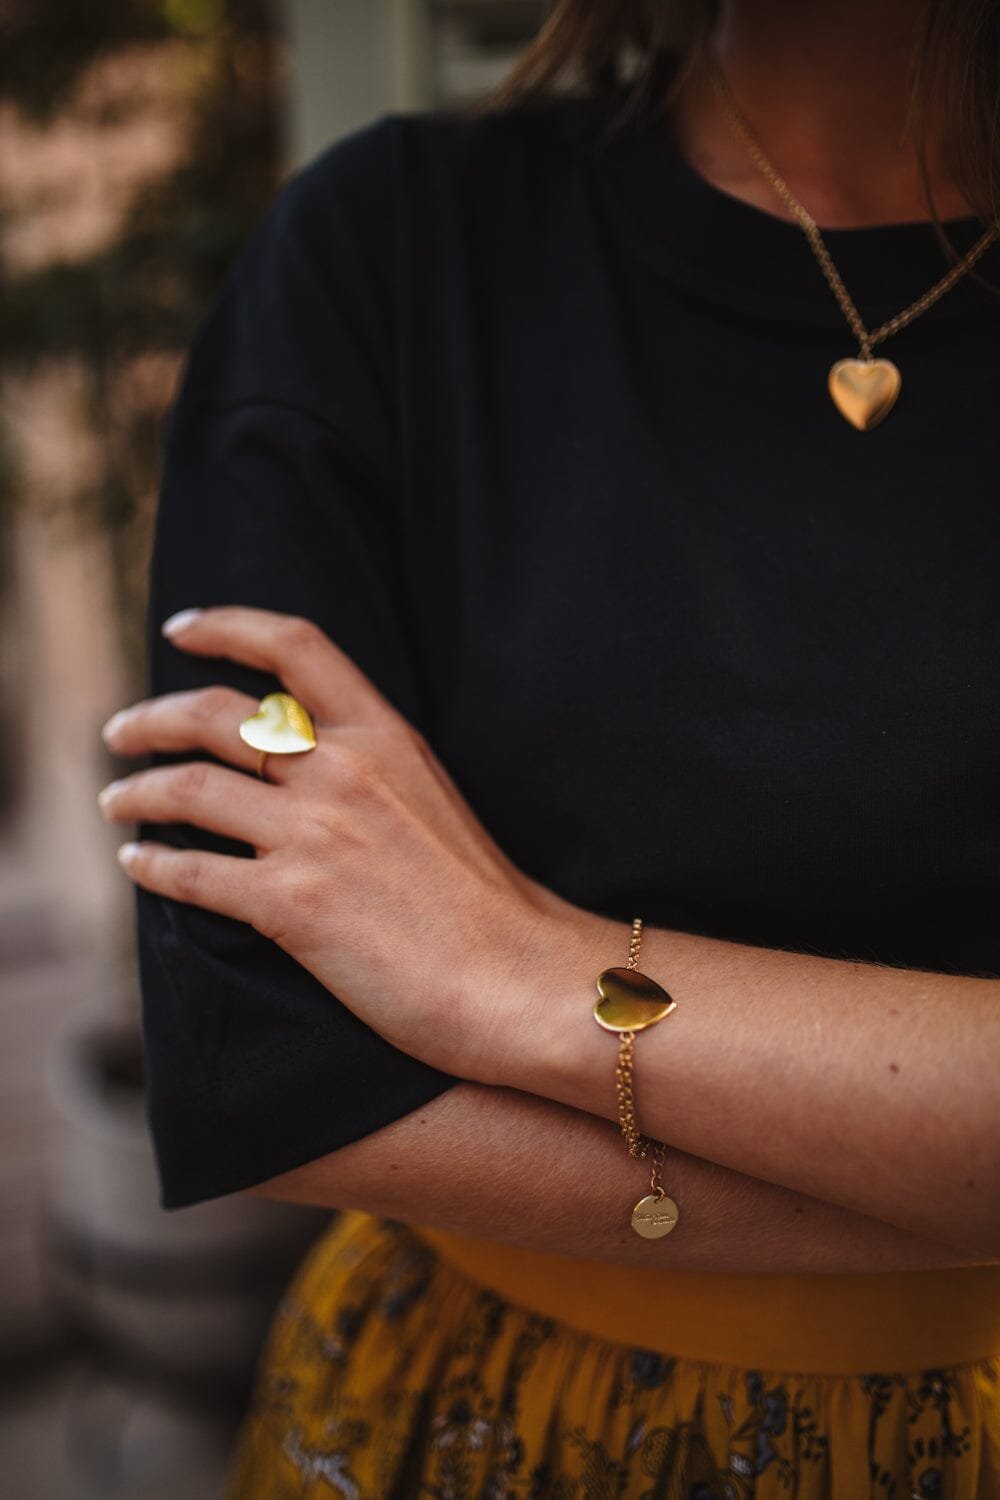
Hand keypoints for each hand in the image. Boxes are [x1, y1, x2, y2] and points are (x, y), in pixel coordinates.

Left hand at [98, 605, 580, 1082]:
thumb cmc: (484, 904)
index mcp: (385, 736)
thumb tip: (305, 759)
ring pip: (188, 788)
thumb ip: (372, 769)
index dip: (227, 626)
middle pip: (215, 714)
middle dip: (151, 718)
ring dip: (136, 791)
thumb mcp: (434, 799)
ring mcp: (315, 835)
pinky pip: (192, 872)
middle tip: (121, 732)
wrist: (518, 978)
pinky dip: (151, 865)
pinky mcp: (292, 904)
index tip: (182, 630)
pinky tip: (138, 866)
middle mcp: (344, 770)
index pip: (294, 647)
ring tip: (117, 803)